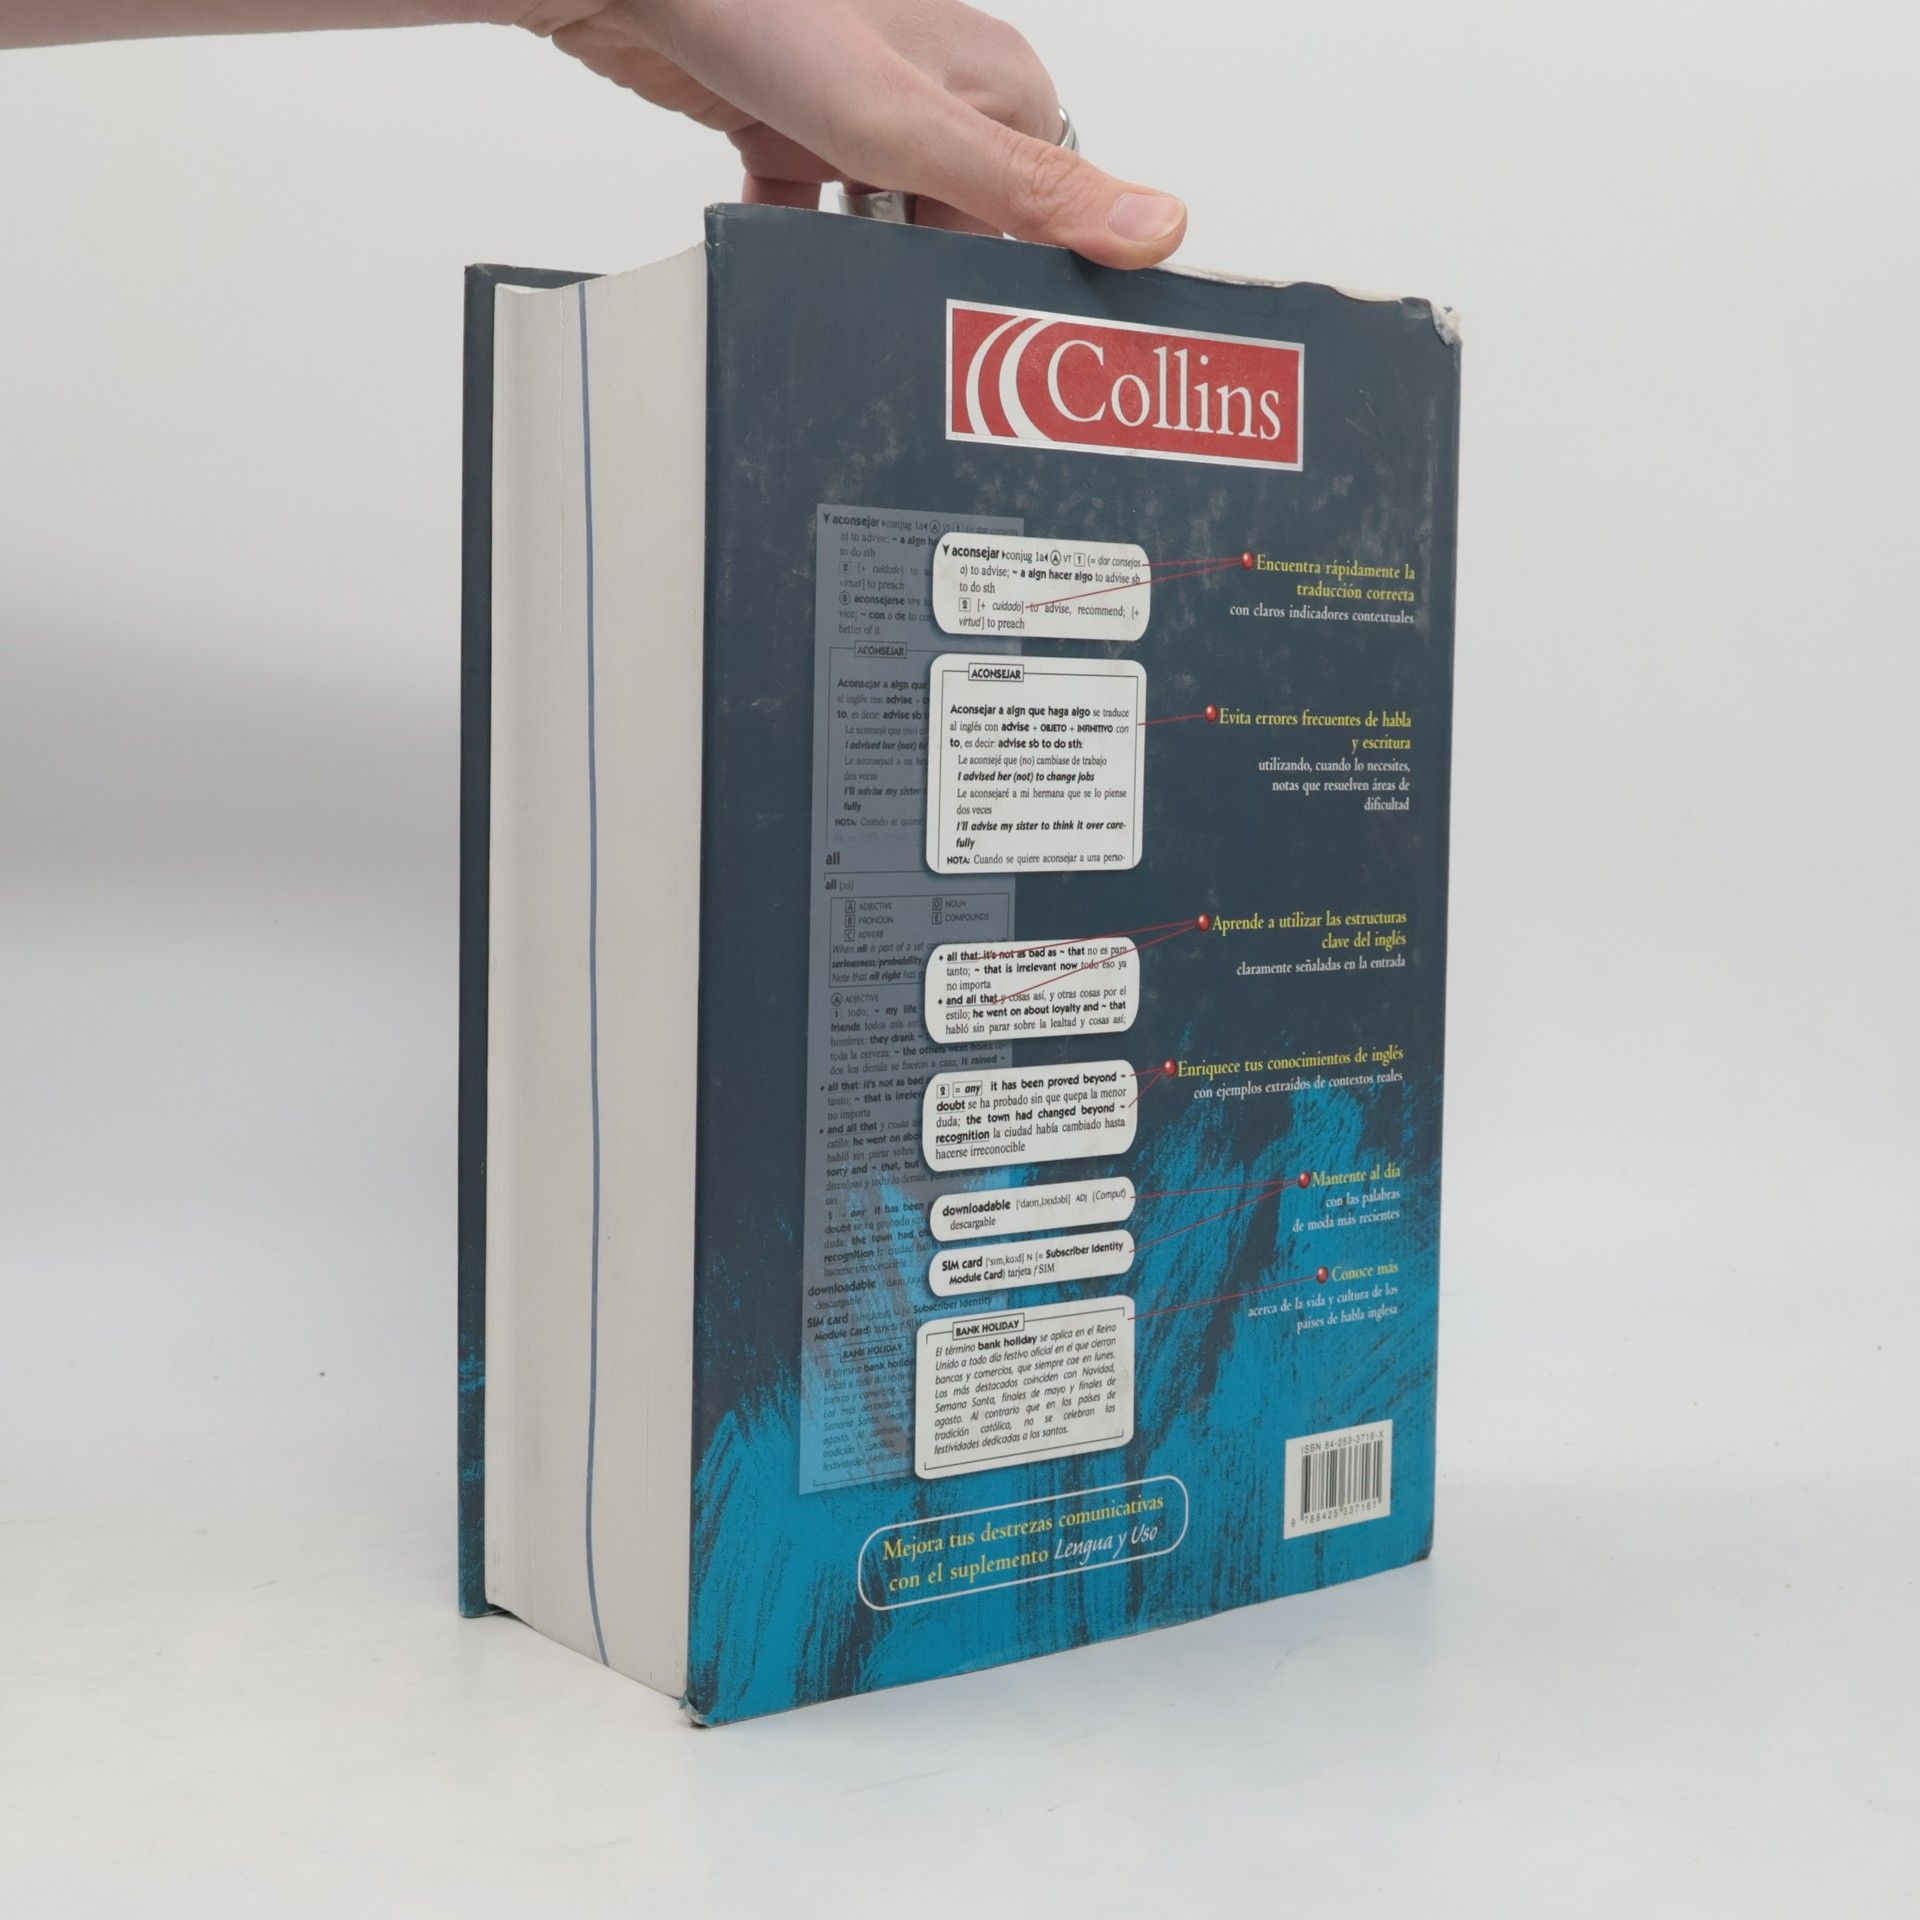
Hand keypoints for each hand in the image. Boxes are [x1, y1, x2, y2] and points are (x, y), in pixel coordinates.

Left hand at [510, 0, 1186, 267]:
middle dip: (919, 274)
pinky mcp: (790, 124)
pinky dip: (790, 241)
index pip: (1041, 214)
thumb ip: (1032, 192)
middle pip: (956, 231)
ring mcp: (858, 110)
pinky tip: (775, 251)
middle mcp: (935, 92)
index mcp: (996, 84)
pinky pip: (807, 213)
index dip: (1013, 275)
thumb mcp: (918, 128)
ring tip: (829, 280)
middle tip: (892, 313)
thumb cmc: (767, 14)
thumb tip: (1157, 227)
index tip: (990, 334)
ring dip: (852, 263)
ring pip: (879, 228)